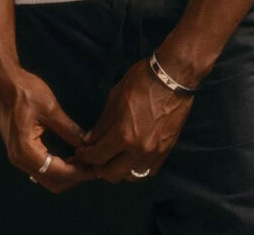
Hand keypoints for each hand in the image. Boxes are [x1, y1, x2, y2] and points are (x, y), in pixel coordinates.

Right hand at [0, 67, 96, 192]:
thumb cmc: (23, 90)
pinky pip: (41, 167)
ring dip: (66, 173)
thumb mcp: (49, 107)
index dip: (79, 172)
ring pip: (47, 177)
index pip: (58, 172)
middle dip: (75, 177)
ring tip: (86, 161)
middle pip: (53, 182)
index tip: (97, 168)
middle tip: (95, 165)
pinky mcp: (20, 150)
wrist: (1, 79)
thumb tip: (87, 143)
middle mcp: (19, 159)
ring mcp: (18, 156)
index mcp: (25, 151)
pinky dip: (58, 166)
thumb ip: (68, 128)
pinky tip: (71, 155)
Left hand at [74, 58, 192, 182]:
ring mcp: (155, 152)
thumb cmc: (141, 80)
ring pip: (132, 176)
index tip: (80, 152)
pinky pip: (149, 170)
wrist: (173, 76)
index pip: (98, 156)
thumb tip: (90, 139)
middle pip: (113, 174)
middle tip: (96, 157)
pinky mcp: (167, 150)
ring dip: (120, 170)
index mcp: (124, 134)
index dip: (85, 156)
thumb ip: (103, 123)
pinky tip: (133, 157)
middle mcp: (140, 149)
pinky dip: (138, 168)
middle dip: (100, 167)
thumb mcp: (115, 96)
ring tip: (114, 158)